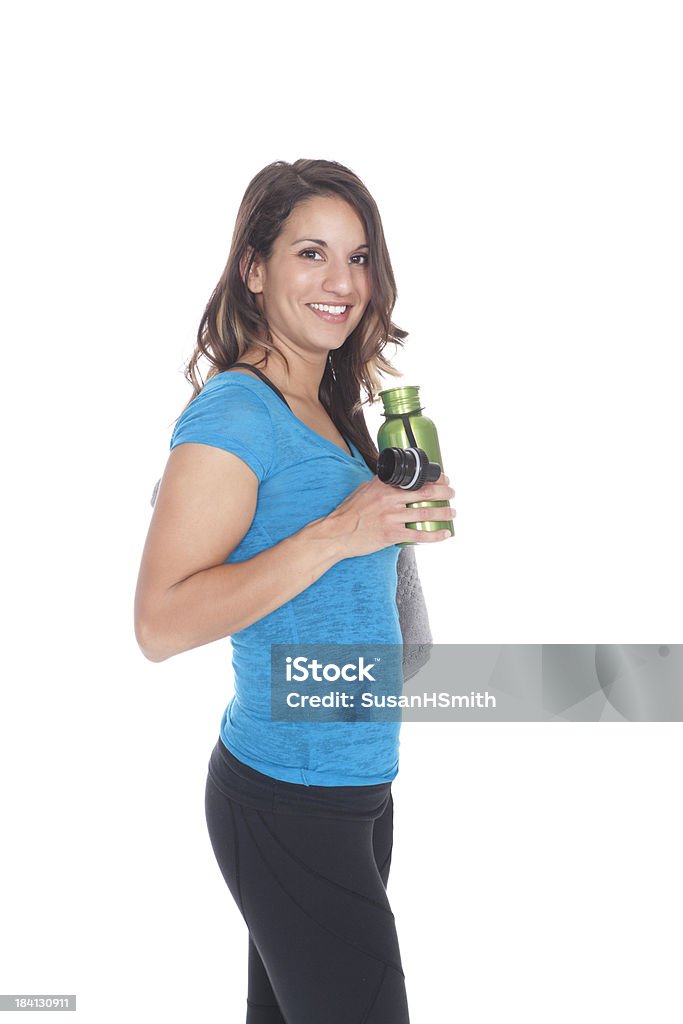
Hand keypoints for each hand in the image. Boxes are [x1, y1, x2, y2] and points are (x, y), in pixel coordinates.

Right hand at [324, 472, 455, 558]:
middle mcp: (390, 499)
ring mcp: (391, 517)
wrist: (337, 533)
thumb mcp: (364, 490)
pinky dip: (435, 535)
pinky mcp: (392, 534)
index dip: (435, 478)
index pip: (415, 479)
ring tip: (452, 513)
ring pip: (426, 512)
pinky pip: (419, 534)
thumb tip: (394, 480)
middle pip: (425, 493)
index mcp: (384, 486)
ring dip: (444, 513)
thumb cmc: (348, 513)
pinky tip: (444, 534)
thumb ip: (381, 485)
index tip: (444, 479)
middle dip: (444, 493)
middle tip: (452, 494)